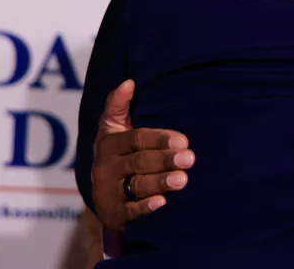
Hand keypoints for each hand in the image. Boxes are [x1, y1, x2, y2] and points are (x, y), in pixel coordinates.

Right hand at [91, 79, 194, 230]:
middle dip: (165, 160)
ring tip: (183, 180)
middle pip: (139, 161)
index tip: (183, 140)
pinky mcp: (113, 212)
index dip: (160, 139)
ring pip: (137, 184)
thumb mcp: (113, 127)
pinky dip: (145, 207)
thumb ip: (119, 105)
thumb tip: (129, 82)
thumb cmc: (118, 151)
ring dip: (160, 182)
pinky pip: (129, 210)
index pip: (136, 138)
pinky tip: (161, 203)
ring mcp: (108, 190)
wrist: (104, 193)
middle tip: (189, 159)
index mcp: (109, 142)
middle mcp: (106, 166)